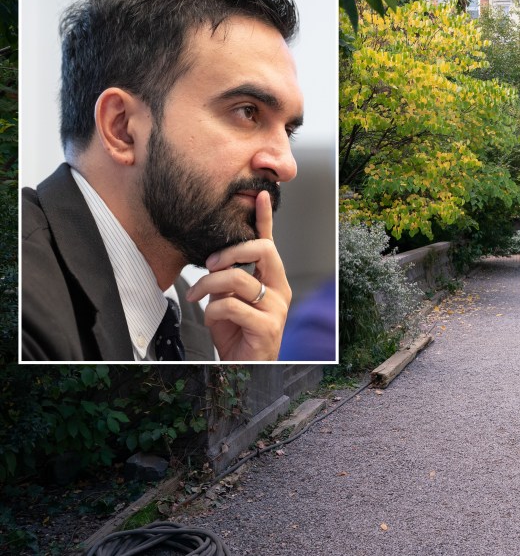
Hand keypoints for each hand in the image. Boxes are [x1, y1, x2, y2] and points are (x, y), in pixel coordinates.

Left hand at [186, 191, 291, 360]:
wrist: (244, 368)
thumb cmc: (237, 334)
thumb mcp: (228, 300)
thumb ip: (227, 279)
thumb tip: (213, 262)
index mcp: (273, 280)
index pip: (271, 243)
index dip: (265, 218)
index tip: (261, 195)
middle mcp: (280, 290)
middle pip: (262, 250)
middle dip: (230, 251)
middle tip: (209, 264)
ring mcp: (276, 308)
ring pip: (238, 279)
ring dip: (208, 284)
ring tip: (196, 294)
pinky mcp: (267, 327)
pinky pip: (230, 306)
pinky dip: (211, 310)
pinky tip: (209, 317)